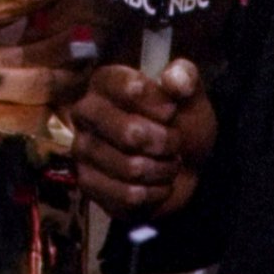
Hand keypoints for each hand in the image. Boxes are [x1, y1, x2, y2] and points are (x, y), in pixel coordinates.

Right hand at [72, 58, 217, 218]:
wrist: (183, 167)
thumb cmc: (181, 124)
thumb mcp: (190, 97)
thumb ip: (186, 78)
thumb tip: (173, 79)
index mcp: (104, 82)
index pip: (125, 87)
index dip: (156, 103)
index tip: (172, 111)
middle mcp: (85, 113)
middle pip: (129, 134)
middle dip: (165, 143)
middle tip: (175, 142)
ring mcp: (83, 150)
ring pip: (132, 168)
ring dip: (163, 170)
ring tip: (167, 163)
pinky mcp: (88, 184)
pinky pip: (128, 195)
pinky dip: (154, 193)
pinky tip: (156, 183)